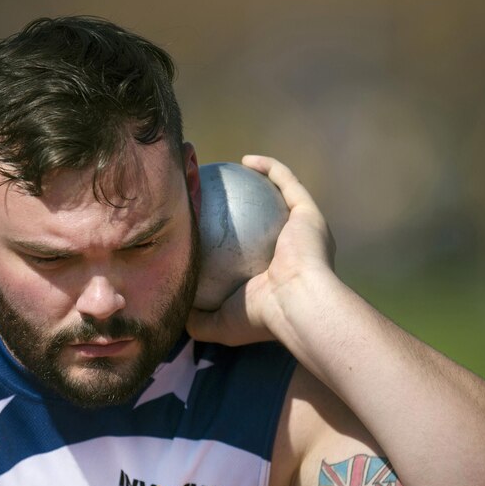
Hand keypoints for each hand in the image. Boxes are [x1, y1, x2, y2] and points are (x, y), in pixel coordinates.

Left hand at [187, 155, 337, 347]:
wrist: (297, 307)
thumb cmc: (258, 317)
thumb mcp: (218, 324)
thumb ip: (197, 319)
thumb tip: (174, 307)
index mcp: (274, 276)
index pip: (247, 251)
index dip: (226, 236)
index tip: (200, 224)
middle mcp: (291, 251)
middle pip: (262, 218)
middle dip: (241, 202)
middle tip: (210, 192)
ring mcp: (303, 230)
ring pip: (277, 195)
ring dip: (256, 179)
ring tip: (228, 170)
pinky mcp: (310, 213)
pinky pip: (287, 182)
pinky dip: (270, 168)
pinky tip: (245, 161)